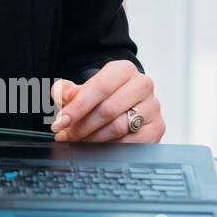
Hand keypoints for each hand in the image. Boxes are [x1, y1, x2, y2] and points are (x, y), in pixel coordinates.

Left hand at [49, 61, 164, 142]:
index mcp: (124, 70)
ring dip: (93, 138)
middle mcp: (143, 85)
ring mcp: (153, 107)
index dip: (77, 107)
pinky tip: (97, 146)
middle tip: (66, 135)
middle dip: (82, 126)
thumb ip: (66, 90)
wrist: (126, 101)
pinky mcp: (158, 128)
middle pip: (108, 110)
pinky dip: (110, 147)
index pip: (99, 88)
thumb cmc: (103, 94)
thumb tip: (58, 94)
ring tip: (78, 141)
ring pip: (118, 127)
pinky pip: (131, 143)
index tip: (60, 122)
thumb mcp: (83, 88)